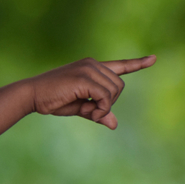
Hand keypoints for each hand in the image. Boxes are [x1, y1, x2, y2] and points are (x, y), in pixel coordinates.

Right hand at [27, 55, 155, 128]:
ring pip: (115, 91)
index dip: (137, 63)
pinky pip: (105, 96)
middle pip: (119, 86)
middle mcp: (92, 64)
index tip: (153, 59)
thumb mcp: (78, 107)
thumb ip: (97, 112)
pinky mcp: (84, 77)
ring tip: (87, 112)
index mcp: (90, 67)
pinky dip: (101, 108)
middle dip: (109, 103)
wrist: (31, 96)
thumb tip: (114, 124)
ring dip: (104, 107)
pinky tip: (88, 111)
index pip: (119, 65)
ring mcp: (88, 68)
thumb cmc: (51, 101)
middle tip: (92, 112)